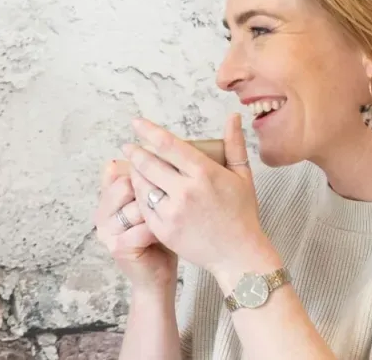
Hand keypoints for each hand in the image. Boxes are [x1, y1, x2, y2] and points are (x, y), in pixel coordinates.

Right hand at [93, 158, 177, 290]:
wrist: (157, 278)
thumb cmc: (159, 240)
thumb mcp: (151, 208)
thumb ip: (144, 185)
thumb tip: (144, 153)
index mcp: (106, 200)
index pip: (120, 173)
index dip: (143, 174)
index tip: (164, 179)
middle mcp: (101, 214)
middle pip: (125, 186)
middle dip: (150, 191)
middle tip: (170, 200)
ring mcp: (107, 231)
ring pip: (135, 206)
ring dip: (158, 211)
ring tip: (172, 217)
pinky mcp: (118, 247)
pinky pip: (142, 228)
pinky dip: (159, 229)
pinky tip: (171, 232)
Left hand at [123, 113, 277, 281]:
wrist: (238, 255)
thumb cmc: (242, 214)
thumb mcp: (242, 176)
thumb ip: (234, 144)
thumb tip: (233, 115)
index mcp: (205, 173)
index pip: (168, 145)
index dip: (149, 131)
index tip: (137, 122)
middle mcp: (186, 191)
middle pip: (149, 163)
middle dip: (135, 152)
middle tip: (129, 146)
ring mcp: (172, 212)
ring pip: (142, 185)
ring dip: (134, 172)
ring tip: (133, 166)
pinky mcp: (163, 230)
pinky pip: (143, 206)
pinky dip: (139, 195)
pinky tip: (139, 190)